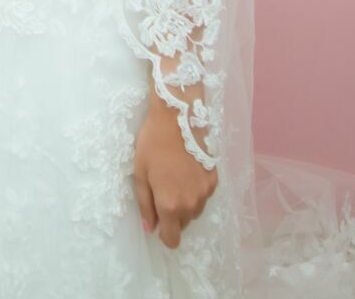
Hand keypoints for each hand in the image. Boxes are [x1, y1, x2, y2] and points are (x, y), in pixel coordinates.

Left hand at [133, 106, 217, 250]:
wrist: (178, 116)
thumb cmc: (153, 143)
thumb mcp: (140, 173)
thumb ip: (145, 204)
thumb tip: (149, 228)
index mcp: (170, 205)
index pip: (172, 239)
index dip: (164, 234)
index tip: (158, 220)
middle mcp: (191, 204)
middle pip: (183, 224)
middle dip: (173, 214)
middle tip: (163, 188)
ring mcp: (205, 192)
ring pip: (194, 211)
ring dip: (185, 203)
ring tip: (175, 177)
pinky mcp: (214, 180)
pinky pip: (204, 196)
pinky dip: (196, 190)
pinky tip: (187, 170)